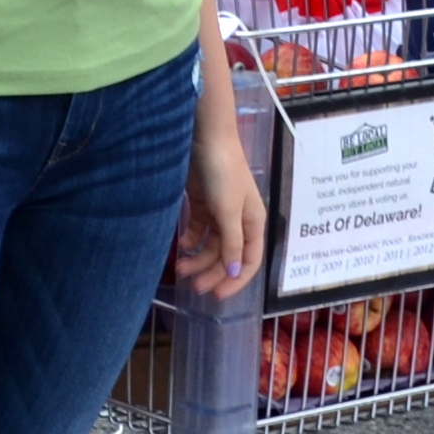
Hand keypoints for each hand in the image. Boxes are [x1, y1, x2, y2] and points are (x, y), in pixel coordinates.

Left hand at [170, 125, 264, 297]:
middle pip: (227, 256)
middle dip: (212, 272)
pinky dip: (191, 240)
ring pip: (211, 245)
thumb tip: (234, 273)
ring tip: (180, 268)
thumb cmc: (223, 173)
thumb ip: (231, 244)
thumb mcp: (228, 211)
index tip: (217, 296)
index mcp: (253, 223)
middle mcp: (239, 220)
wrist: (205, 137)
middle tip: (193, 287)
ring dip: (198, 258)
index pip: (249, 261)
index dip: (235, 280)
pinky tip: (180, 245)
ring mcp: (220, 211)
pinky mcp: (203, 202)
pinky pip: (199, 230)